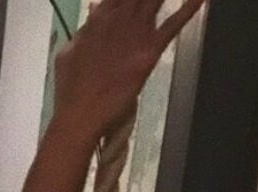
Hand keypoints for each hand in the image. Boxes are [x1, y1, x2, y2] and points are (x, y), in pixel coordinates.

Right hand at [53, 0, 208, 142]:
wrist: (79, 114)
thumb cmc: (69, 89)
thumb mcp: (67, 53)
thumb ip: (84, 29)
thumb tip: (93, 9)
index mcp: (99, 18)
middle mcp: (120, 18)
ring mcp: (137, 32)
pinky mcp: (150, 49)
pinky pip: (175, 23)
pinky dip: (190, 8)